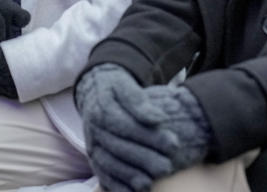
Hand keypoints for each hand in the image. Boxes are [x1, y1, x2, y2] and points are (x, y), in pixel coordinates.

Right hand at [76, 64, 209, 191]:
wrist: (95, 91)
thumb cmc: (116, 88)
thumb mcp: (125, 85)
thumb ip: (138, 100)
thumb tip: (157, 118)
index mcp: (102, 108)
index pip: (126, 125)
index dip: (150, 136)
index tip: (174, 144)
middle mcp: (93, 128)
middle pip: (119, 147)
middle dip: (144, 159)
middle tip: (167, 168)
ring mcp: (92, 145)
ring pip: (108, 164)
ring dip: (129, 176)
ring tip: (150, 183)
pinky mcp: (93, 157)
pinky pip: (102, 174)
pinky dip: (115, 185)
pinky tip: (133, 191)